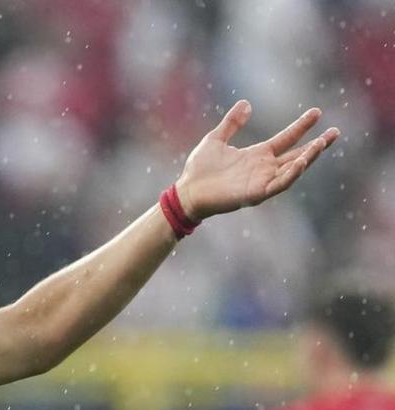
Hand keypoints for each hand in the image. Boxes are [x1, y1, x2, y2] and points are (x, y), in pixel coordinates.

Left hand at [174, 100, 339, 220]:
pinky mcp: (255, 194)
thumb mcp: (215, 139)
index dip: (301, 126)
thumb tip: (246, 102)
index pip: (286, 139)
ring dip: (308, 157)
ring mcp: (261, 181)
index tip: (317, 112)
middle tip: (335, 132)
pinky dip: (291, 174)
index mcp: (257, 155)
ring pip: (292, 169)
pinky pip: (279, 184)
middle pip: (297, 155)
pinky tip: (301, 162)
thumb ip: (232, 123)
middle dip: (317, 145)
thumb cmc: (198, 169)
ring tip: (322, 143)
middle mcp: (264, 168)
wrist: (186, 192)